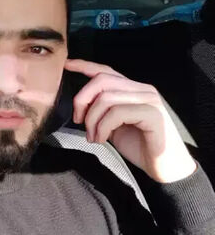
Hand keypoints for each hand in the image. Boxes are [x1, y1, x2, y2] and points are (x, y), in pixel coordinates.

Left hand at [64, 58, 196, 182]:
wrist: (166, 169)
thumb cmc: (141, 147)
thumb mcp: (115, 126)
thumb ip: (102, 112)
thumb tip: (81, 106)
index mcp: (134, 90)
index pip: (106, 71)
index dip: (85, 66)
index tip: (67, 65)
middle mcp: (143, 90)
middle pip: (102, 81)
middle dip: (82, 99)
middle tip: (78, 121)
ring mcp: (149, 100)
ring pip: (106, 98)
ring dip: (92, 120)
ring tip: (93, 137)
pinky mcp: (153, 114)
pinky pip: (117, 113)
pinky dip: (103, 127)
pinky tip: (102, 140)